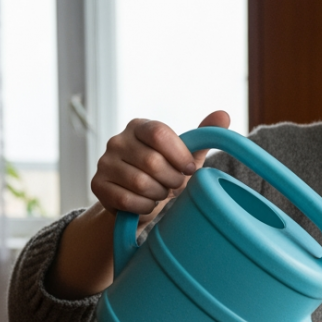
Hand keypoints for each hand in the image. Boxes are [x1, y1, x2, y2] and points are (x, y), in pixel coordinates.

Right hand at [90, 110, 229, 221]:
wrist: (141, 201)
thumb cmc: (168, 173)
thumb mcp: (187, 155)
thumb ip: (204, 134)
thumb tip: (223, 115)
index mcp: (140, 126)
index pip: (159, 134)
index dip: (179, 155)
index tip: (189, 169)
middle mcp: (117, 140)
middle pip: (152, 161)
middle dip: (172, 180)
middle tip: (175, 185)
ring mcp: (104, 162)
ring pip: (140, 183)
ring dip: (159, 194)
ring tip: (162, 193)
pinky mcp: (97, 185)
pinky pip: (126, 200)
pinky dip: (144, 207)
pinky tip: (148, 204)